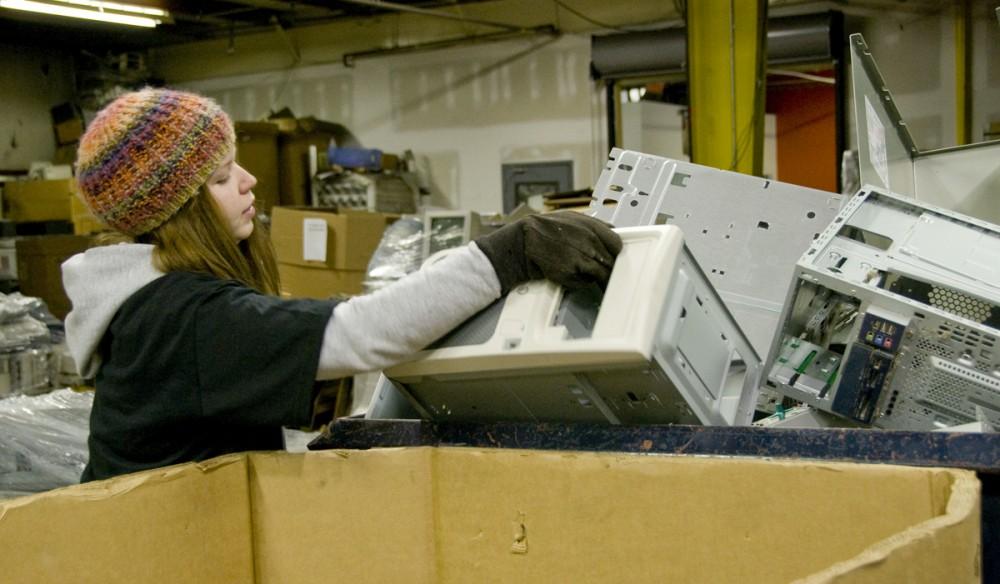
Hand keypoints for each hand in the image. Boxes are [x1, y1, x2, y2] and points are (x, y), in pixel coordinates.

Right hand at [474, 211, 621, 293]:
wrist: (524, 241)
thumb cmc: (546, 229)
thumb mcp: (572, 218)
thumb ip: (593, 225)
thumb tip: (611, 230)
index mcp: (591, 228)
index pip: (617, 244)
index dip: (616, 253)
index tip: (614, 257)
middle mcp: (589, 243)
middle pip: (610, 262)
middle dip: (608, 267)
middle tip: (603, 270)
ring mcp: (581, 259)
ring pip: (600, 274)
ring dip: (597, 277)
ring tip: (586, 273)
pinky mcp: (570, 274)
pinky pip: (585, 282)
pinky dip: (581, 282)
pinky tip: (571, 274)